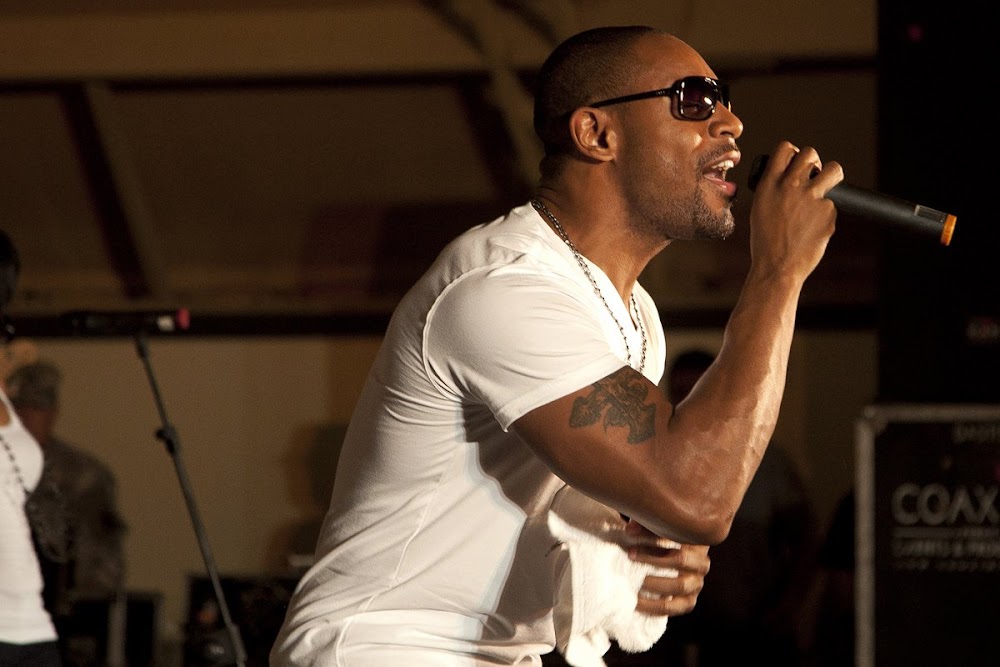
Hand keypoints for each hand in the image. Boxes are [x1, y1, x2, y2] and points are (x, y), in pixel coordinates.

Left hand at [624, 519, 709, 616]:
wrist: (673, 563)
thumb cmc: (663, 540)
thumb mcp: (656, 530)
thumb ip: (644, 526)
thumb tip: (630, 530)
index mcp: (696, 543)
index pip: (678, 537)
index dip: (654, 536)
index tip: (630, 534)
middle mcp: (701, 564)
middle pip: (681, 560)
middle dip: (653, 558)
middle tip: (630, 555)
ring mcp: (696, 585)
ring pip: (680, 586)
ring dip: (655, 584)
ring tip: (636, 582)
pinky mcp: (688, 602)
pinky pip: (674, 608)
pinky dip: (654, 606)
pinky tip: (637, 603)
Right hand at [748, 141, 842, 280]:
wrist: (777, 267)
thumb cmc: (765, 243)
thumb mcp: (760, 210)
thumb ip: (775, 191)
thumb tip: (791, 182)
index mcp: (769, 185)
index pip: (785, 149)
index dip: (793, 153)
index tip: (797, 162)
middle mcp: (790, 186)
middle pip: (810, 154)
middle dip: (814, 162)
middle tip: (814, 176)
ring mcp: (811, 198)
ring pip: (834, 171)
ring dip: (833, 175)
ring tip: (826, 189)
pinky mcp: (828, 211)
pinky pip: (832, 205)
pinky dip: (825, 215)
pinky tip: (813, 229)